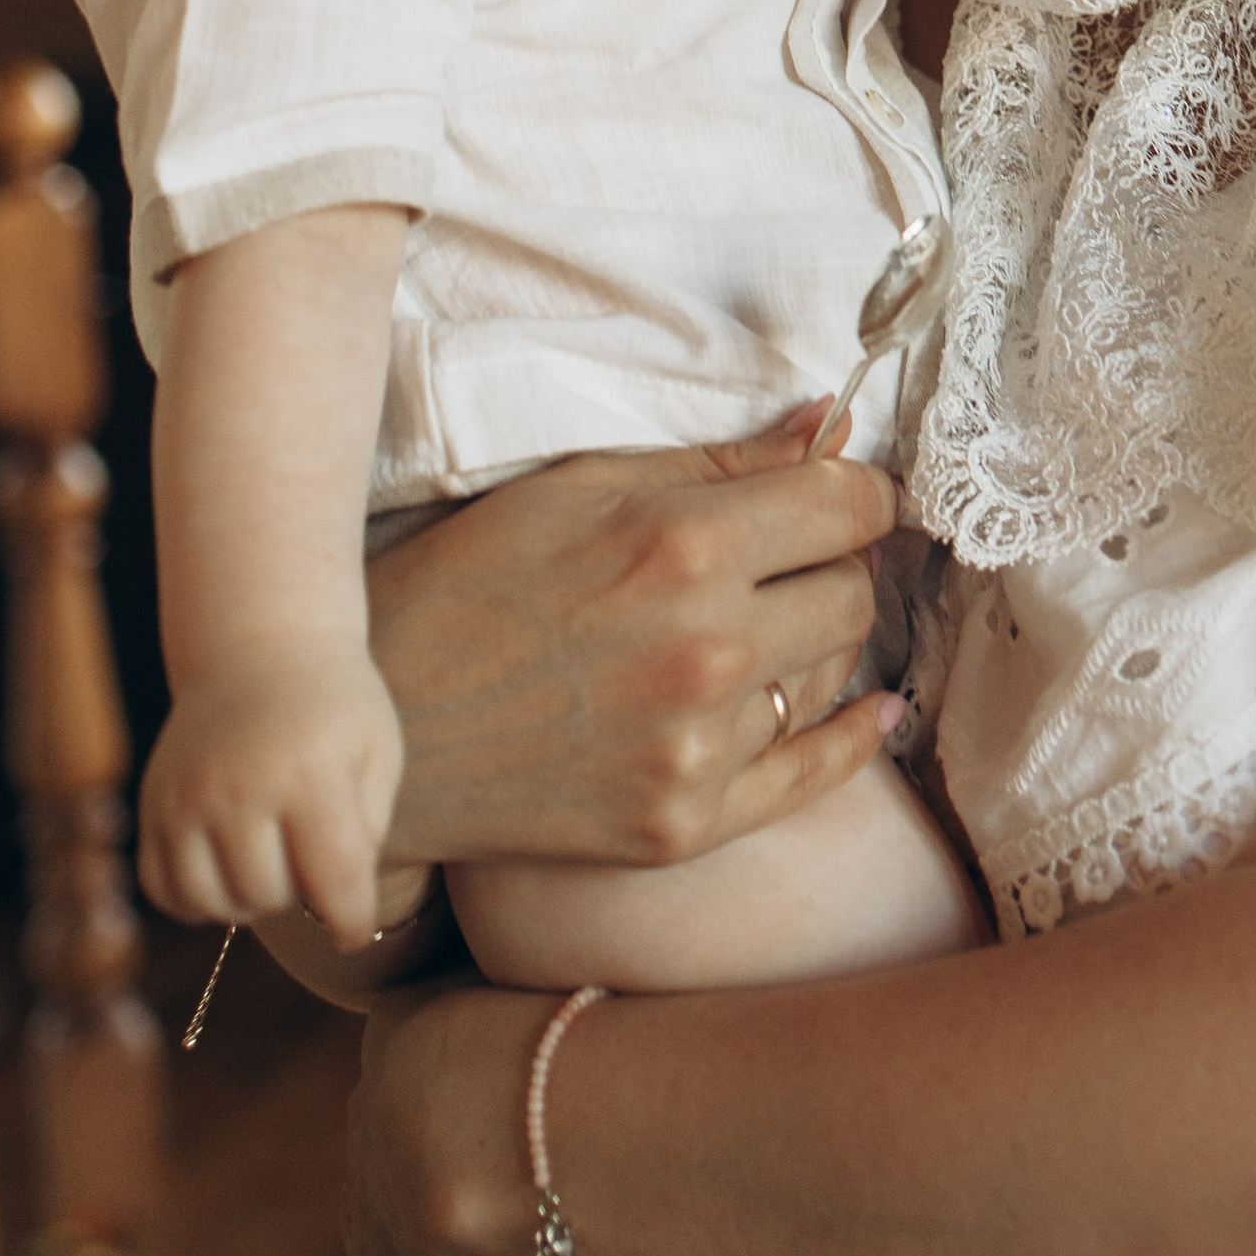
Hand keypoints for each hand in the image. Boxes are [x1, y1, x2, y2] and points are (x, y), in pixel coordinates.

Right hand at [140, 646, 404, 944]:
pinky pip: (163, 889)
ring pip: (211, 903)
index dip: (352, 923)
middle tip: (311, 862)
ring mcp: (186, 796)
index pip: (335, 882)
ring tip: (272, 865)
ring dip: (248, 902)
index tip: (354, 933)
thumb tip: (337, 903)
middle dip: (300, 896)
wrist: (259, 648)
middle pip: (269, 897)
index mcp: (309, 774)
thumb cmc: (333, 708)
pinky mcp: (153, 804)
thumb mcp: (377, 753)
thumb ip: (368, 831)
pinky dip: (196, 898)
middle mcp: (239, 787)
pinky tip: (227, 870)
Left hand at [275, 973, 543, 1255]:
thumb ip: (543, 948)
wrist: (510, 1115)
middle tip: (428, 1213)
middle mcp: (378, 1157)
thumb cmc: (547, 1026)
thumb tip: (618, 879)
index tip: (450, 1101)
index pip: (401, 1086)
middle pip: (376, 1191)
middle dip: (394, 1205)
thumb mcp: (531, 958)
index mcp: (404, 1063)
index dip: (428, 1100)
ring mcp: (394, 1249)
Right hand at [365, 413, 900, 872]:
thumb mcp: (581, 486)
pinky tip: (872, 714)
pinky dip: (851, 736)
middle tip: (794, 560)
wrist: (383, 724)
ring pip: (834, 675)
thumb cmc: (470, 582)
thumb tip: (823, 431)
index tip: (845, 494)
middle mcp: (709, 649)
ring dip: (817, 641)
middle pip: (852, 592)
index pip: (847, 506)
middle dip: (834, 564)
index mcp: (685, 546)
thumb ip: (717, 463)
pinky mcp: (685, 824)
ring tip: (771, 623)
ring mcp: (700, 748)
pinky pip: (813, 773)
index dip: (857, 491)